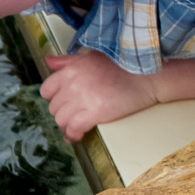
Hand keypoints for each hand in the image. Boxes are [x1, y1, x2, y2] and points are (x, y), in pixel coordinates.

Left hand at [40, 50, 156, 142]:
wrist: (148, 76)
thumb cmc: (121, 65)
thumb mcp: (90, 57)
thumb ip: (67, 61)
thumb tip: (48, 62)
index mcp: (70, 70)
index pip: (46, 90)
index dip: (53, 98)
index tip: (61, 102)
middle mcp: (72, 84)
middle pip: (54, 107)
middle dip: (61, 113)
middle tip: (71, 116)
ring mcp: (83, 99)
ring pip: (61, 120)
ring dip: (65, 126)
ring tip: (72, 128)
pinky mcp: (95, 113)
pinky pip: (74, 129)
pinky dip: (73, 135)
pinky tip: (76, 137)